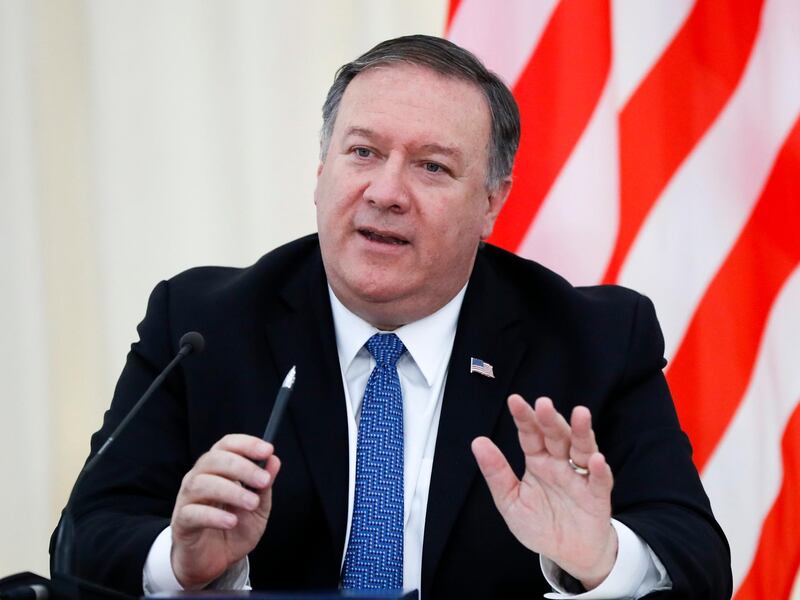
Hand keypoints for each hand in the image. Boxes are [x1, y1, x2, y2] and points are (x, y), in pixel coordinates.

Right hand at [170, 434, 280, 589]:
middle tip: (263, 481)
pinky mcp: (181, 523)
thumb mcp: (257, 507)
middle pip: (214, 459)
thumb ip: (264, 486)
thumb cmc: (233, 527)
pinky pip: (192, 513)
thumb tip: (273, 461)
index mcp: (218, 469)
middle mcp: (199, 478)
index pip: (227, 444)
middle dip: (242, 467)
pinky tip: (231, 522)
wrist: (213, 562)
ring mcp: (187, 499)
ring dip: (230, 491)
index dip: (246, 444)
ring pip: (201, 483)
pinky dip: (213, 515)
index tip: (267, 450)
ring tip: (251, 504)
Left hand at [472, 395, 616, 589]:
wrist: (568, 554)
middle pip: (557, 436)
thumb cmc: (540, 524)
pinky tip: (597, 460)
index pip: (530, 434)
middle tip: (543, 404)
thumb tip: (478, 442)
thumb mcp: (510, 501)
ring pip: (582, 449)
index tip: (514, 400)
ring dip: (582, 432)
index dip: (524, 417)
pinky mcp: (597, 497)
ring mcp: (580, 478)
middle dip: (550, 419)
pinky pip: (600, 481)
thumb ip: (496, 473)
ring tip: (580, 415)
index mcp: (537, 461)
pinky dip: (600, 470)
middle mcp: (560, 464)